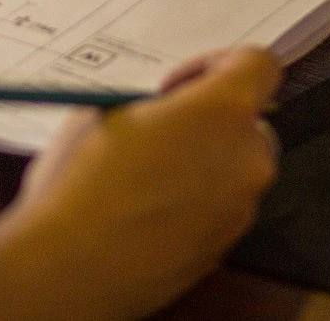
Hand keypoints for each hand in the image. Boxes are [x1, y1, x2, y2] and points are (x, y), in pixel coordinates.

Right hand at [0, 48, 282, 320]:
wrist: (70, 267)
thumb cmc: (82, 182)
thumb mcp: (104, 111)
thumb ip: (150, 104)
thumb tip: (156, 110)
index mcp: (223, 112)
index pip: (258, 64)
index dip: (216, 63)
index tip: (175, 85)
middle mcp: (246, 160)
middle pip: (248, 122)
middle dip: (206, 120)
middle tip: (155, 128)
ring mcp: (239, 210)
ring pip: (231, 168)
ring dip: (197, 161)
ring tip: (140, 173)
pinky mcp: (223, 248)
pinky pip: (216, 208)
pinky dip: (190, 201)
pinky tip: (141, 209)